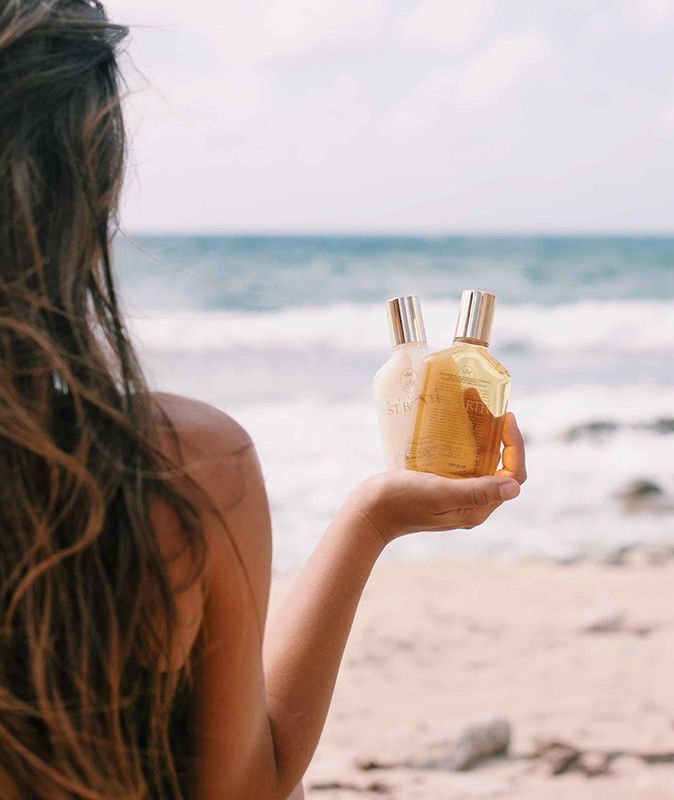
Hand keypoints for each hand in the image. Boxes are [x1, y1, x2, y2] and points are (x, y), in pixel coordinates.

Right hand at [347, 412, 526, 545]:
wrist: (367, 511)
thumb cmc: (401, 501)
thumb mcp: (439, 492)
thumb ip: (476, 492)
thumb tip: (514, 489)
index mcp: (477, 508)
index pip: (512, 475)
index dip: (515, 446)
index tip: (506, 417)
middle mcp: (471, 503)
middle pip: (497, 463)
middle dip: (494, 431)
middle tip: (480, 401)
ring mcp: (455, 494)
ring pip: (479, 458)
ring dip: (478, 431)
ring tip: (468, 403)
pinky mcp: (439, 485)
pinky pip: (460, 459)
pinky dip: (460, 438)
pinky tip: (449, 421)